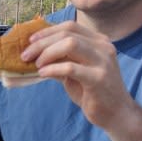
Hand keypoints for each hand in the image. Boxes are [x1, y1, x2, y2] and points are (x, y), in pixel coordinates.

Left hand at [22, 21, 137, 129]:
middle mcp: (103, 47)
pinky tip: (43, 74)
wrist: (116, 113)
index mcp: (98, 42)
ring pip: (69, 44)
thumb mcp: (75, 71)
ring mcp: (103, 62)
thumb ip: (61, 59)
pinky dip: (52, 69)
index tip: (30, 41)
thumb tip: (34, 52)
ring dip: (47, 53)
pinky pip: (70, 68)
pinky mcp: (99, 78)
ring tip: (37, 65)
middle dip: (41, 43)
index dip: (47, 31)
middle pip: (67, 34)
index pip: (70, 26)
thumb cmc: (92, 91)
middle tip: (25, 56)